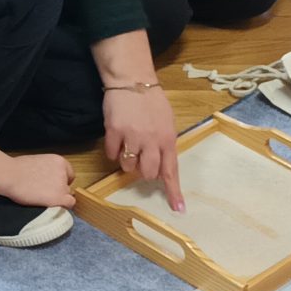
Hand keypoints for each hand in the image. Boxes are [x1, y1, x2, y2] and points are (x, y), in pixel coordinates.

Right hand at [0, 153, 75, 208]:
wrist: (10, 175)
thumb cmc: (17, 169)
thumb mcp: (38, 162)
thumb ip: (48, 170)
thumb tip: (49, 179)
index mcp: (59, 161)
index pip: (68, 175)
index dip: (60, 182)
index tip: (52, 187)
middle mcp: (63, 172)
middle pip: (67, 186)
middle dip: (58, 191)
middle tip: (45, 194)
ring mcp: (62, 185)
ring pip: (67, 196)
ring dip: (57, 199)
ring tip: (42, 199)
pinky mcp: (59, 197)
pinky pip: (68, 204)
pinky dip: (62, 207)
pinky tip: (48, 205)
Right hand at [103, 86, 183, 211]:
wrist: (132, 80)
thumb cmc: (151, 101)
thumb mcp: (167, 122)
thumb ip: (165, 143)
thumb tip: (160, 165)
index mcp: (168, 139)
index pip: (171, 171)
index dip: (173, 192)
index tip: (178, 210)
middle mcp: (152, 141)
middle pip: (148, 173)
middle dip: (144, 172)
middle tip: (141, 159)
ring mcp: (132, 137)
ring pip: (128, 167)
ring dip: (128, 162)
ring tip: (129, 145)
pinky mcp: (114, 132)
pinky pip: (112, 154)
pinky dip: (114, 151)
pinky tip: (117, 138)